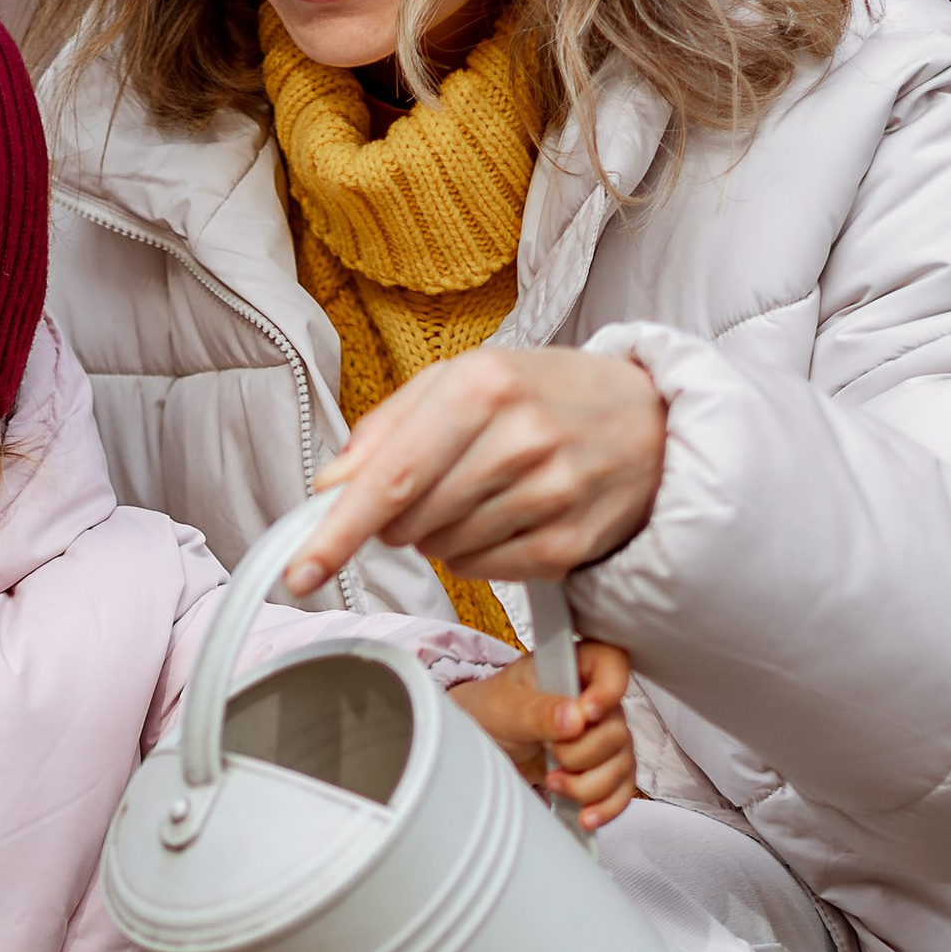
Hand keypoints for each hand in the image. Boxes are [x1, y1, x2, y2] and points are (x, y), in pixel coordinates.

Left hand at [284, 345, 665, 598]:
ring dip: (441, 533)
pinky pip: (483, 572)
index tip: (301, 570)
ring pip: (442, 550)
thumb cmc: (545, 395)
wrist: (649, 421)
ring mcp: (551, 495)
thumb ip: (387, 428)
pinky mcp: (570, 544)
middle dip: (397, 519)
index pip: (391, 478)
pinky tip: (508, 518)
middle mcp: (521, 439)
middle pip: (409, 522)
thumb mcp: (464, 379)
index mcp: (484, 385)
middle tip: (434, 485)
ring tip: (484, 492)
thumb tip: (329, 486)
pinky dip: (478, 554)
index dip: (338, 532)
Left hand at [458, 638, 638, 830]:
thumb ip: (537, 710)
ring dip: (589, 784)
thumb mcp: (505, 706)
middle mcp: (596, 700)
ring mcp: (602, 735)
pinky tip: (585, 815)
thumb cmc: (492, 710)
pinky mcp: (600, 768)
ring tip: (554, 782)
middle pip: (618, 729)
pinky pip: (622, 789)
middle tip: (550, 752)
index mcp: (575, 666)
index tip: (586, 715)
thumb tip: (574, 719)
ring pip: (622, 763)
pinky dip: (606, 805)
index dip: (608, 690)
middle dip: (583, 753)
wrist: (481, 742)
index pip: (613, 664)